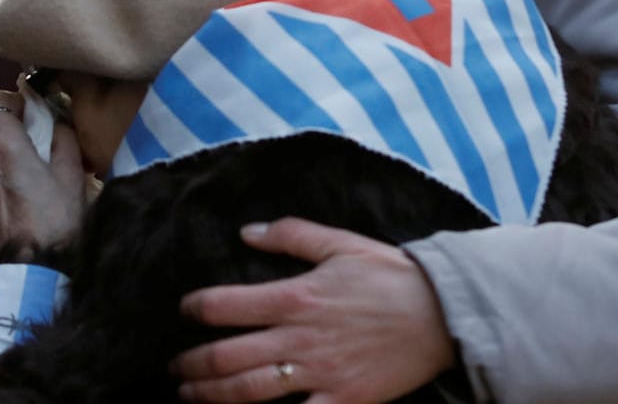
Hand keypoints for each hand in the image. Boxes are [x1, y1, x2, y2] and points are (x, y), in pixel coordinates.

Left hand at [0, 88, 88, 253]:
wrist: (33, 264)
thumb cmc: (56, 217)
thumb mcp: (71, 172)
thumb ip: (63, 136)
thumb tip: (57, 122)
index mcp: (3, 142)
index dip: (9, 100)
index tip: (28, 113)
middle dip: (2, 121)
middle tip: (28, 138)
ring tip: (23, 171)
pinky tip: (12, 194)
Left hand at [171, 218, 455, 403]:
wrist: (444, 314)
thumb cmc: (391, 276)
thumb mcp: (340, 243)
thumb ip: (290, 234)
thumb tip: (247, 230)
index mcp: (295, 296)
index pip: (225, 305)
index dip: (195, 308)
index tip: (184, 310)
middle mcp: (300, 337)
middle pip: (227, 357)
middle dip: (191, 365)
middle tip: (174, 367)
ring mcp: (320, 373)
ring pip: (248, 391)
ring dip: (211, 396)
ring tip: (188, 395)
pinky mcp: (343, 400)